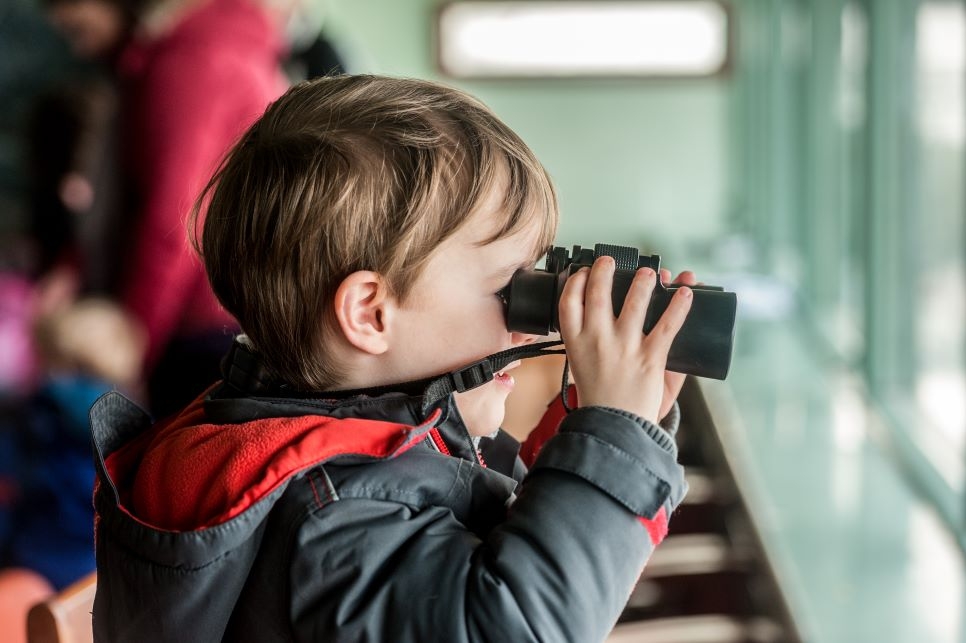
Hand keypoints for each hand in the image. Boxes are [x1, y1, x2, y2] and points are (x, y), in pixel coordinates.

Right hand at [558, 256, 692, 423]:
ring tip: (651, 273)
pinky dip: (679, 306)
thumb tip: (603, 310)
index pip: (569, 302)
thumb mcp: (580, 364)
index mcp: (575, 343)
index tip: (583, 272)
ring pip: (636, 302)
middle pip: (599, 294)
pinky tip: (686, 292)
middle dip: (606, 271)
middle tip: (611, 261)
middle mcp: (597, 340)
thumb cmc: (599, 397)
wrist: (614, 426)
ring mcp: (624, 348)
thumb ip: (587, 338)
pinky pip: (668, 325)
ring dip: (645, 282)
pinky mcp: (650, 358)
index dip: (575, 282)